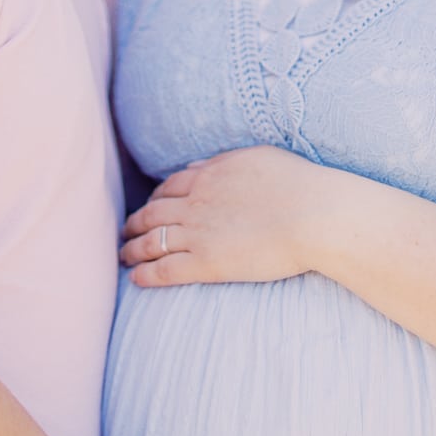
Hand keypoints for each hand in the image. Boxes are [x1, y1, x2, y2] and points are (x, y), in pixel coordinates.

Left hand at [120, 146, 325, 285]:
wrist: (312, 215)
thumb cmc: (296, 183)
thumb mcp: (257, 156)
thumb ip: (224, 160)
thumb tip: (198, 165)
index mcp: (209, 175)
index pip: (170, 187)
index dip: (155, 198)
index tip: (149, 207)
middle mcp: (196, 203)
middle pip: (153, 212)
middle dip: (135, 222)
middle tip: (125, 231)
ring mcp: (198, 233)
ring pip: (152, 240)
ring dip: (132, 248)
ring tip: (123, 256)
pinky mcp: (206, 263)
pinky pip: (165, 269)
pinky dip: (146, 274)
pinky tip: (135, 279)